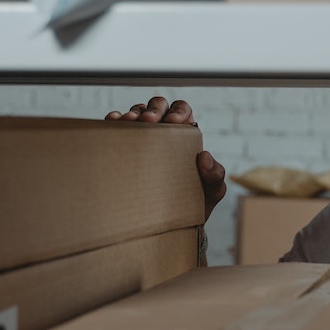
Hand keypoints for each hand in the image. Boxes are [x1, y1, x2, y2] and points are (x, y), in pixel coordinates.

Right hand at [107, 96, 226, 221]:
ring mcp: (143, 138)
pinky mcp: (125, 148)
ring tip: (129, 121)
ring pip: (137, 114)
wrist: (172, 222)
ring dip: (133, 114)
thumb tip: (205, 157)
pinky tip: (113, 121)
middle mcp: (163, 132)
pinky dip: (115, 121)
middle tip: (149, 120)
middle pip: (158, 107)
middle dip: (153, 109)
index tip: (174, 121)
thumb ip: (216, 174)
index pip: (183, 110)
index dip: (178, 110)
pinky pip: (118, 129)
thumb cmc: (196, 201)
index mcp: (186, 135)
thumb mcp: (213, 190)